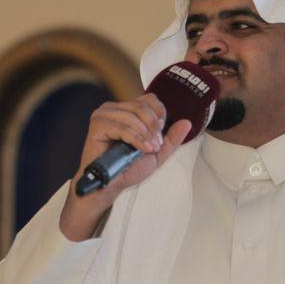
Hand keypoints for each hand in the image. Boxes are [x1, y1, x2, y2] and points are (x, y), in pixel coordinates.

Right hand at [60, 93, 191, 241]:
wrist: (110, 184)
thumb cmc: (128, 168)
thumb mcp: (156, 152)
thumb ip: (171, 138)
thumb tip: (187, 123)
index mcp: (127, 110)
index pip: (149, 99)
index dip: (159, 115)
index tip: (160, 135)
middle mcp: (114, 108)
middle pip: (142, 106)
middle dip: (154, 127)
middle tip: (155, 145)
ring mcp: (103, 114)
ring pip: (133, 115)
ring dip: (146, 135)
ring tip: (149, 149)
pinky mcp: (97, 124)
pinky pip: (122, 127)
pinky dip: (136, 139)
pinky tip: (142, 149)